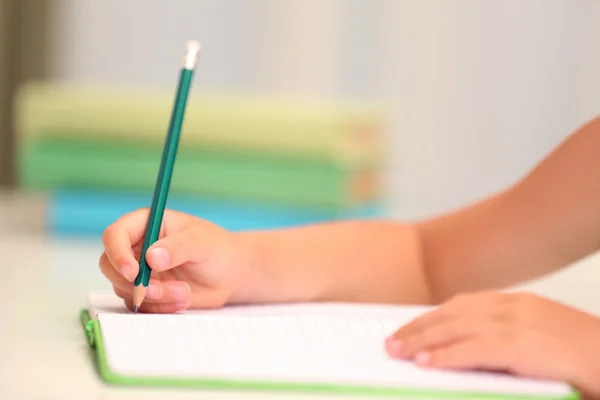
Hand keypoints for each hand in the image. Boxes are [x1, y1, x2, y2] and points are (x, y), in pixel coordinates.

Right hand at [99, 208, 255, 312]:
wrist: (230, 274)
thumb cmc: (217, 249)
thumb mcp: (202, 242)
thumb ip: (178, 246)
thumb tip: (151, 257)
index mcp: (145, 224)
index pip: (115, 235)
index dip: (117, 253)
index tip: (133, 273)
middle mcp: (136, 247)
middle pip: (110, 265)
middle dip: (132, 282)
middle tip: (159, 290)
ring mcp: (139, 272)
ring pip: (125, 289)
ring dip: (152, 296)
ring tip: (183, 292)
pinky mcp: (146, 293)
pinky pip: (139, 305)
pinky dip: (158, 306)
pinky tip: (182, 300)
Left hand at [385, 291, 599, 397]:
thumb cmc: (586, 358)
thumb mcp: (539, 342)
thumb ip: (503, 343)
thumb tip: (464, 354)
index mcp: (517, 304)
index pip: (461, 306)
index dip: (430, 318)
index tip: (407, 329)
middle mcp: (515, 307)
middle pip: (453, 314)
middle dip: (418, 328)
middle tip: (391, 342)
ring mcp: (522, 323)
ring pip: (459, 327)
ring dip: (423, 340)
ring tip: (398, 351)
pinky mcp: (527, 345)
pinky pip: (478, 349)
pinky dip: (449, 355)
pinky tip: (427, 362)